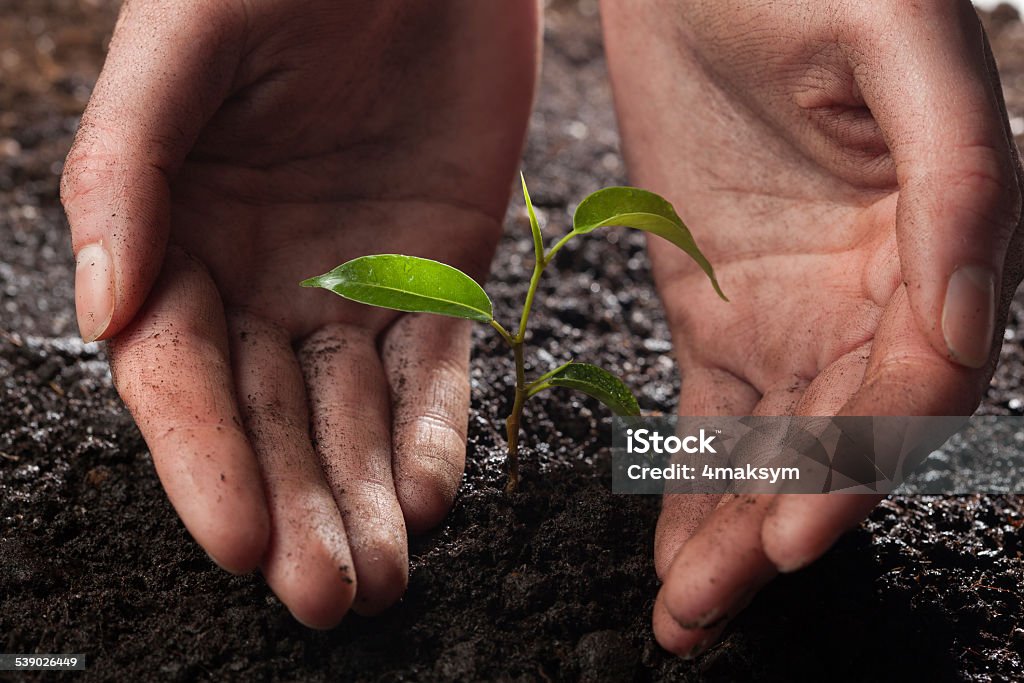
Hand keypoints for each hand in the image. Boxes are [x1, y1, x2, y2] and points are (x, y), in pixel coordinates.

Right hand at [62, 0, 537, 626]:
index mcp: (177, 237)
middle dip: (295, 509)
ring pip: (353, 415)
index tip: (237, 539)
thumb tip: (98, 306)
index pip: (180, 376)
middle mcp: (259, 279)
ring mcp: (353, 284)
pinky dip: (436, 434)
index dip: (203, 460)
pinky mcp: (437, 276)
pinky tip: (432, 494)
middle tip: (321, 597)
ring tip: (383, 578)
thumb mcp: (183, 45)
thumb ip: (127, 167)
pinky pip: (434, 371)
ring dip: (365, 498)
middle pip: (268, 418)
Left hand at [602, 0, 1022, 655]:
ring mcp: (792, 309)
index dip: (857, 468)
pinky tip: (673, 545)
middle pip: (836, 443)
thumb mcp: (905, 50)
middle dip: (776, 530)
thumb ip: (961, 181)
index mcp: (942, 244)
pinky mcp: (718, 306)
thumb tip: (967, 323)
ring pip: (772, 446)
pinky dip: (692, 479)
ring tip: (685, 614)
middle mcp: (873, 296)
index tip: (792, 534)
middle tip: (708, 613)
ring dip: (730, 529)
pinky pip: (713, 412)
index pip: (912, 388)